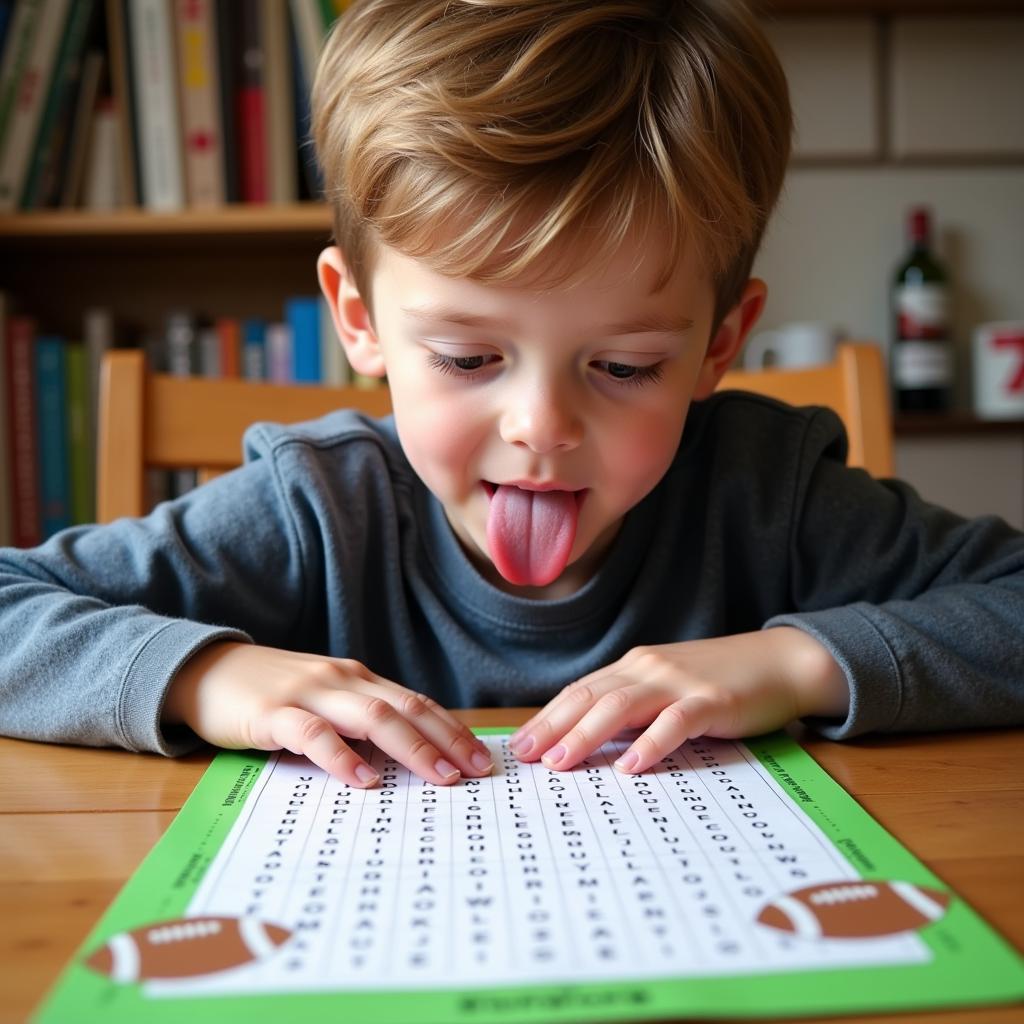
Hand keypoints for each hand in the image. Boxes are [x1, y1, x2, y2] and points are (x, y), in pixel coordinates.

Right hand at [162, 641, 493, 787]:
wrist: (203, 669)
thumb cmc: (269, 693)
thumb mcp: (322, 700)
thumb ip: (357, 721)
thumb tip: (404, 757)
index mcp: (357, 679)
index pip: (416, 702)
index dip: (452, 729)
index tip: (484, 757)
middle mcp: (341, 680)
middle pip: (405, 707)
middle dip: (446, 739)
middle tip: (478, 771)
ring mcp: (308, 693)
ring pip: (371, 716)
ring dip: (411, 747)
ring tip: (441, 776)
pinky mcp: (271, 713)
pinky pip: (313, 734)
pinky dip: (341, 756)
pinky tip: (363, 781)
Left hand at [508, 627, 848, 774]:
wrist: (780, 661)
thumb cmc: (720, 682)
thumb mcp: (668, 689)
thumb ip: (633, 709)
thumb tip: (588, 740)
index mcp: (634, 668)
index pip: (580, 692)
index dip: (547, 717)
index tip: (519, 744)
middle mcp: (649, 669)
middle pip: (590, 697)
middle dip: (553, 726)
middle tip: (525, 756)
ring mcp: (679, 683)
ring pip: (622, 706)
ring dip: (587, 734)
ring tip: (561, 762)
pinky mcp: (712, 701)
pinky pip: (676, 722)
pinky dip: (651, 743)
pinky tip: (632, 766)